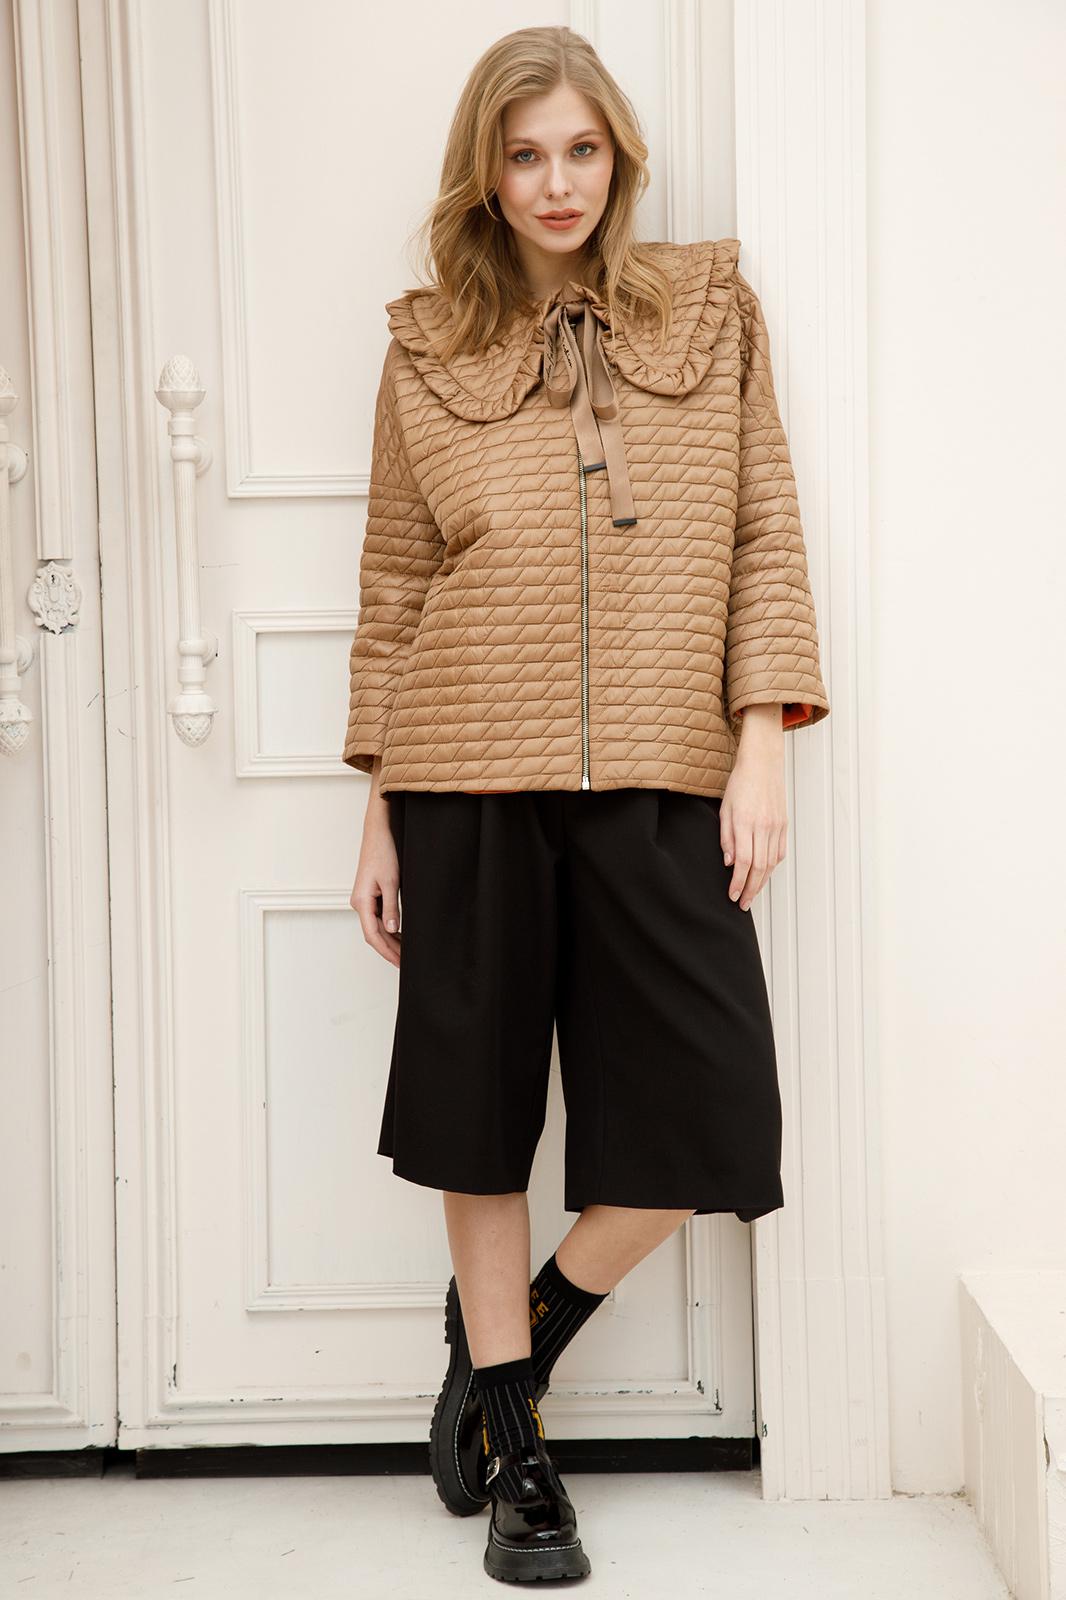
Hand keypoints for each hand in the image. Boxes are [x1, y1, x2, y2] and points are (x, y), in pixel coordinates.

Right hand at [350, 756, 401, 966]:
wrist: (379, 832)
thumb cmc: (384, 852)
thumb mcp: (392, 882)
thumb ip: (392, 908)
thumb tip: (393, 931)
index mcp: (362, 902)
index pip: (373, 935)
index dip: (387, 952)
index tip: (401, 964)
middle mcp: (360, 903)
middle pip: (374, 935)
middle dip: (390, 950)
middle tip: (407, 964)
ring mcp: (364, 900)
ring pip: (377, 928)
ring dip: (391, 941)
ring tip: (407, 953)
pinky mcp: (370, 895)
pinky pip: (379, 918)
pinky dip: (390, 929)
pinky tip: (402, 934)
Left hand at [720, 705, 787, 911]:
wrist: (763, 763)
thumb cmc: (741, 783)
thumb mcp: (725, 809)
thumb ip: (726, 837)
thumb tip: (730, 862)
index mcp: (746, 823)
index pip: (744, 863)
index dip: (738, 883)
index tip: (732, 895)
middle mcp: (764, 827)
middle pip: (760, 868)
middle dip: (751, 889)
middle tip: (743, 903)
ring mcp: (776, 826)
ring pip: (772, 863)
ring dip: (762, 882)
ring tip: (752, 893)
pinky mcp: (784, 824)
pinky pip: (780, 852)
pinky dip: (773, 866)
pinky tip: (765, 874)